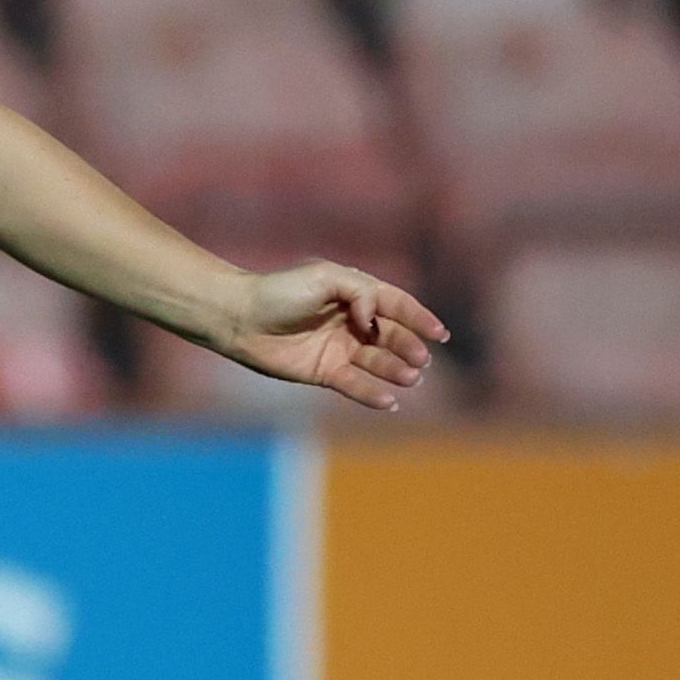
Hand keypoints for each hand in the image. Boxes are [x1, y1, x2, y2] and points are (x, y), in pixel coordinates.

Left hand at [210, 262, 448, 410]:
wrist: (239, 318)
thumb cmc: (279, 291)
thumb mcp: (325, 278)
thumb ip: (360, 292)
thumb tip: (375, 320)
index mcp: (354, 294)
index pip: (396, 305)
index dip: (419, 318)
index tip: (440, 334)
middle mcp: (351, 322)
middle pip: (391, 336)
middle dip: (409, 347)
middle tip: (421, 359)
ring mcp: (339, 348)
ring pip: (377, 361)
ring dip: (396, 370)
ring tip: (410, 377)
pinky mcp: (324, 371)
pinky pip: (355, 385)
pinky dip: (372, 393)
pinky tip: (390, 401)